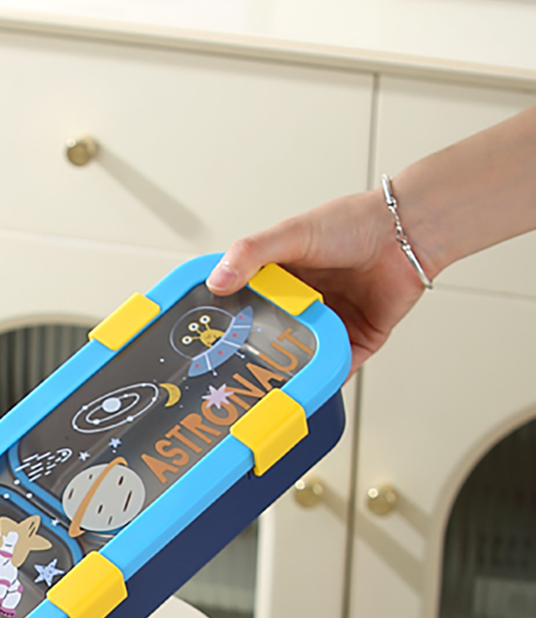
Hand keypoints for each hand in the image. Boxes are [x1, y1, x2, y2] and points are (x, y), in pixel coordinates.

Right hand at [206, 189, 428, 374]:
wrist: (408, 234)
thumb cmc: (354, 223)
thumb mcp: (292, 233)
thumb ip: (251, 254)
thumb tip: (216, 281)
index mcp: (283, 278)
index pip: (248, 307)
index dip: (229, 325)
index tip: (209, 346)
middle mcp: (305, 303)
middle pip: (274, 338)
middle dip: (256, 358)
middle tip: (233, 377)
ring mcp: (331, 324)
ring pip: (303, 359)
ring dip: (288, 374)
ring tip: (264, 393)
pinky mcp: (358, 340)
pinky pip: (336, 368)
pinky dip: (323, 382)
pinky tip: (306, 394)